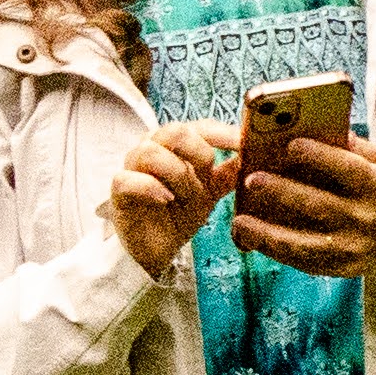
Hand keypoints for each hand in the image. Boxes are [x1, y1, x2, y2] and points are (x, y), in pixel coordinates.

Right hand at [107, 119, 241, 277]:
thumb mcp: (212, 191)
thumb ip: (230, 172)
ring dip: (175, 175)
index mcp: (176, 145)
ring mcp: (132, 168)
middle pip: (174, 131)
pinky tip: (165, 199)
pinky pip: (128, 180)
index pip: (199, 127)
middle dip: (198, 153)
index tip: (243, 143)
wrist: (157, 247)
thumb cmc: (180, 212)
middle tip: (208, 174)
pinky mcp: (119, 191)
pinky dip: (150, 188)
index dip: (222, 133)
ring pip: (150, 152)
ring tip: (183, 197)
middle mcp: (152, 148)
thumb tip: (257, 154)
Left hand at [230, 129, 375, 276]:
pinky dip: (275, 251)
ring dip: (269, 233)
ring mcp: (354, 248)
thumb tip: (319, 126)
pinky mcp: (341, 268)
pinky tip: (250, 239)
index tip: (291, 144)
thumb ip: (355, 148)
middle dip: (284, 193)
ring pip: (306, 243)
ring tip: (240, 221)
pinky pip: (303, 261)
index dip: (320, 156)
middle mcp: (369, 219)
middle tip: (252, 179)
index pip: (349, 169)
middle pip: (321, 205)